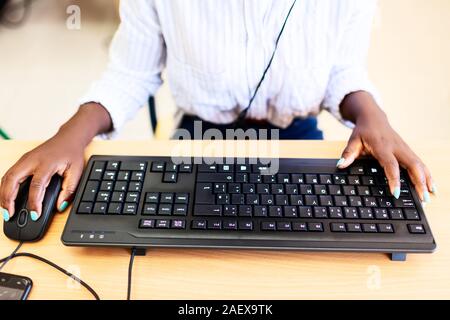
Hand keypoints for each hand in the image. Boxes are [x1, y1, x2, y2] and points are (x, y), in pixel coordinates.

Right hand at [0, 103, 111, 221]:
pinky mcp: (22, 160)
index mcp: (47, 163)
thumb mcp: (76, 171)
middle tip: (9, 214)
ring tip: (6, 210)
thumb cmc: (72, 153)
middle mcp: (32, 160)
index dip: (35, 202)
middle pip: (13, 180)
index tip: (35, 215)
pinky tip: (6, 198)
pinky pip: (9, 174)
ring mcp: (25, 159)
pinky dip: (5, 187)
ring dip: (4, 194)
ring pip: (7, 177)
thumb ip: (69, 189)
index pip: (37, 185)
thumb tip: (60, 206)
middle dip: (8, 199)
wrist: (68, 138)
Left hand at [338, 100, 435, 202]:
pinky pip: (420, 163)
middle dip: (419, 182)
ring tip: (429, 196)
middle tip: (422, 199)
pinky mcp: (408, 151)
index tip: (396, 192)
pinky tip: (431, 186)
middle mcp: (397, 148)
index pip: (391, 165)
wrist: (373, 118)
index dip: (394, 179)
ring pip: (419, 165)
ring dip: (426, 180)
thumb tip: (341, 165)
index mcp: (383, 146)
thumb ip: (348, 154)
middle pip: (413, 165)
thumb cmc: (363, 131)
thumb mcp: (353, 140)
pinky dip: (427, 175)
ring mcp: (405, 149)